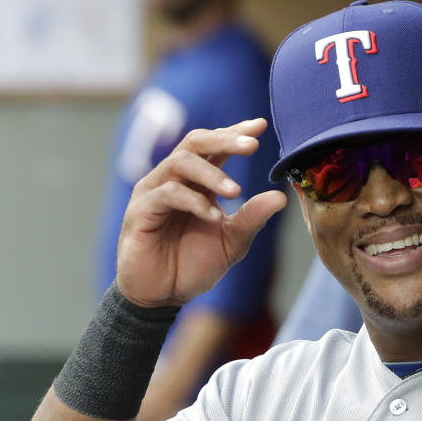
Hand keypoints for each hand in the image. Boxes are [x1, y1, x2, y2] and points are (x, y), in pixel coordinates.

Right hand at [116, 118, 287, 306]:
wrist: (161, 295)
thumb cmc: (191, 265)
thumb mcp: (231, 243)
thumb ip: (252, 219)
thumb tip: (281, 198)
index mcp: (196, 182)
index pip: (215, 146)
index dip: (235, 133)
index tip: (261, 125)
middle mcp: (173, 180)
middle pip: (195, 142)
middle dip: (225, 140)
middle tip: (253, 145)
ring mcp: (154, 192)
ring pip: (180, 162)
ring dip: (211, 174)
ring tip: (236, 191)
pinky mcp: (140, 211)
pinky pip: (167, 194)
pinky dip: (194, 202)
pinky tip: (214, 216)